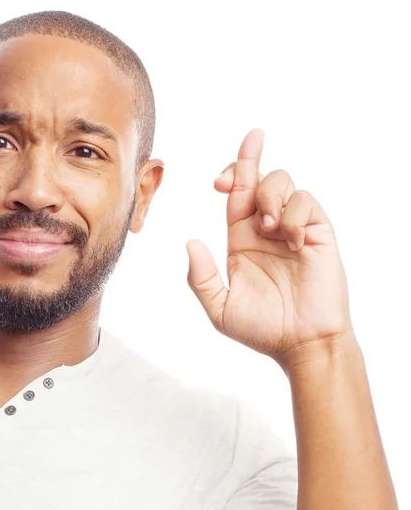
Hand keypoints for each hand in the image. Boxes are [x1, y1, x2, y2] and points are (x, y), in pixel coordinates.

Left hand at [186, 129, 353, 365]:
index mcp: (241, 239)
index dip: (233, 171)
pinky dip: (295, 216)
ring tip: (267, 228)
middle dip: (245, 165)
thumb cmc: (261, 329)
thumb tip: (191, 242)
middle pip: (258, 178)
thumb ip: (200, 277)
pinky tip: (294, 242)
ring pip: (282, 183)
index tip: (220, 177)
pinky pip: (306, 202)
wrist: (301, 344)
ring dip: (269, 198)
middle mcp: (266, 228)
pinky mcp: (318, 232)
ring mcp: (293, 228)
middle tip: (232, 181)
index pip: (236, 195)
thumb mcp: (220, 307)